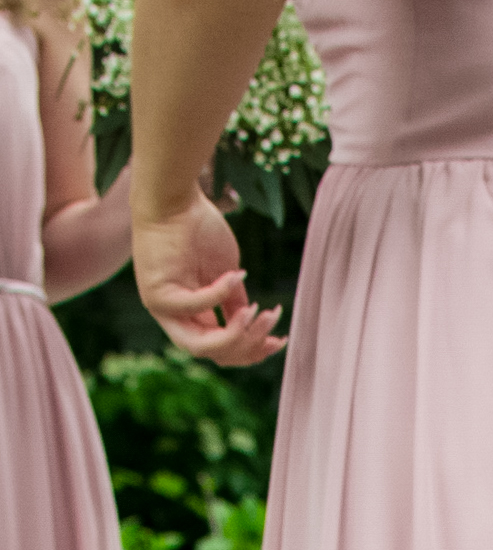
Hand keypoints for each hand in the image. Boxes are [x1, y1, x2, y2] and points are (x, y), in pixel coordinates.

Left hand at [131, 184, 282, 362]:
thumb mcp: (224, 273)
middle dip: (248, 344)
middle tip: (270, 321)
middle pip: (214, 354)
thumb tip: (251, 324)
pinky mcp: (157, 294)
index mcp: (190, 316)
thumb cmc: (197, 227)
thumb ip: (233, 302)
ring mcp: (162, 309)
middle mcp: (174, 318)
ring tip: (256, 310)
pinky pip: (194, 308)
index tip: (279, 338)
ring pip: (201, 346)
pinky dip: (219, 294)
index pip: (222, 351)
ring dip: (235, 333)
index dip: (253, 350)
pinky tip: (237, 275)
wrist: (173, 195)